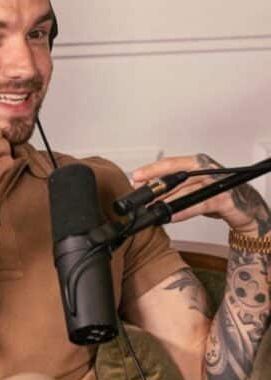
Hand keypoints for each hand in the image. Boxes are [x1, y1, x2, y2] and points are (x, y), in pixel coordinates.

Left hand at [131, 154, 270, 237]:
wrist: (245, 207)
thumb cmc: (215, 194)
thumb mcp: (191, 188)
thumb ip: (171, 187)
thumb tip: (143, 189)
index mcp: (197, 163)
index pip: (171, 163)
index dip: (152, 169)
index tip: (135, 176)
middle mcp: (207, 169)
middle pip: (177, 177)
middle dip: (156, 188)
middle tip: (140, 197)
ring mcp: (217, 183)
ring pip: (186, 191)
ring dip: (166, 201)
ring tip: (151, 209)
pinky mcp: (224, 199)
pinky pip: (199, 205)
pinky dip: (183, 211)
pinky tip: (170, 216)